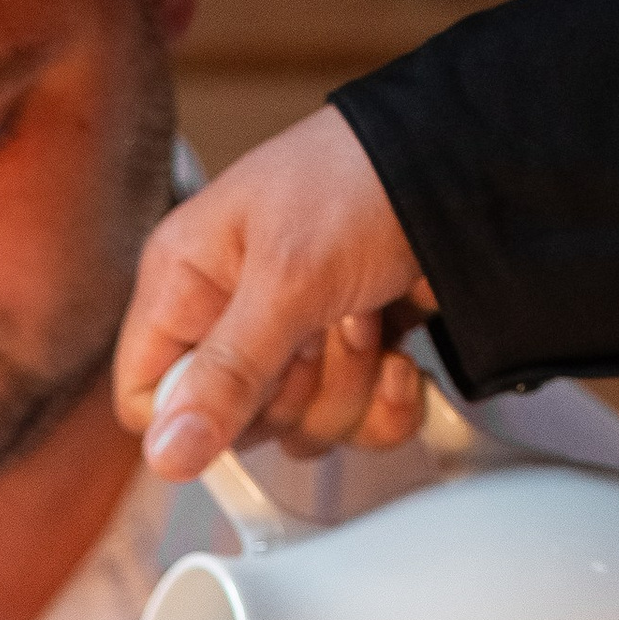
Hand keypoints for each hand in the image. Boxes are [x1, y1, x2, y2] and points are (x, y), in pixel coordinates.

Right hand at [116, 103, 435, 482]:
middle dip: (296, 390)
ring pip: (302, 429)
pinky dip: (388, 400)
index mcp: (187, 281)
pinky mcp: (353, 358)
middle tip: (318, 325)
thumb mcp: (287, 278)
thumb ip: (227, 376)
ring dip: (349, 385)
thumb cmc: (362, 178)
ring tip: (362, 314)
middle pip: (236, 425)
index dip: (192, 417)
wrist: (471, 164)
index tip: (243, 398)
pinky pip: (356, 426)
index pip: (148, 396)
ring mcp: (296, 342)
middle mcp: (233, 316)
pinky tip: (396, 350)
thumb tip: (166, 454)